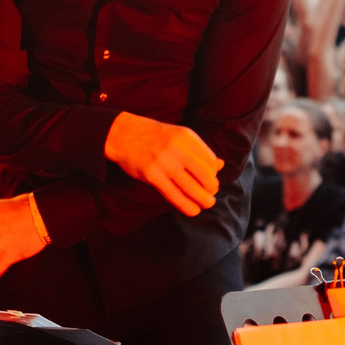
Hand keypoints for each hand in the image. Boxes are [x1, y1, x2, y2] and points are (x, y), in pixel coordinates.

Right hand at [104, 112, 222, 214]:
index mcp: (186, 136)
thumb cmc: (155, 137)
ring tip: (206, 204)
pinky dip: (186, 205)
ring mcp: (164, 162)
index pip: (210, 160)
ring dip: (203, 199)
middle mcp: (177, 148)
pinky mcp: (151, 174)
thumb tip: (220, 165)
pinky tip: (193, 210)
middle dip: (212, 189)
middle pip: (205, 175)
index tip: (210, 181)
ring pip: (191, 187)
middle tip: (210, 196)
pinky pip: (173, 194)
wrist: (123, 134)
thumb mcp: (178, 136)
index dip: (213, 174)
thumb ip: (198, 150)